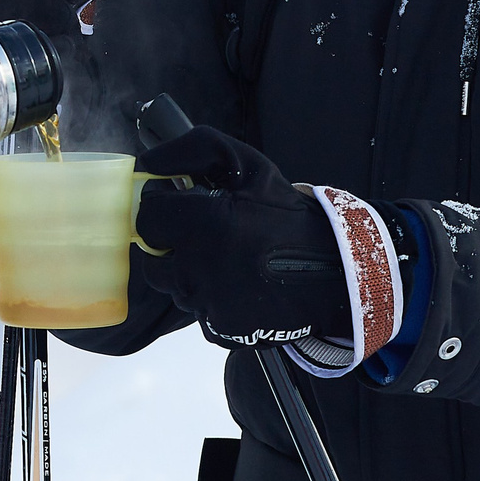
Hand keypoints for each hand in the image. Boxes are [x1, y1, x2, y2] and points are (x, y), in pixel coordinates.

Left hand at [133, 125, 348, 349]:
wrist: (333, 272)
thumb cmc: (286, 215)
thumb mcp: (247, 167)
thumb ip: (193, 151)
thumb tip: (149, 165)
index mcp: (204, 225)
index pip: (146, 218)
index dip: (160, 207)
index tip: (178, 203)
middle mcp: (198, 270)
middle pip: (153, 255)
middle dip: (170, 241)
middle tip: (201, 232)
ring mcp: (207, 304)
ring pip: (174, 284)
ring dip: (189, 269)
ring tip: (225, 257)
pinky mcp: (218, 330)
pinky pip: (197, 308)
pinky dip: (209, 294)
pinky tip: (237, 282)